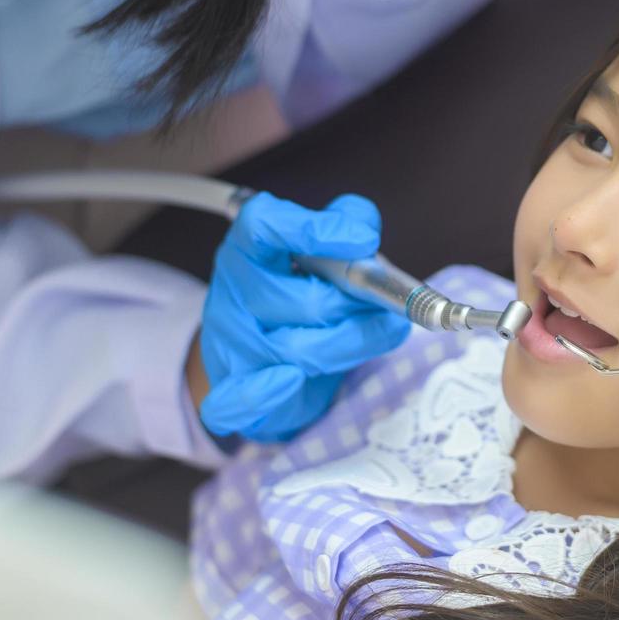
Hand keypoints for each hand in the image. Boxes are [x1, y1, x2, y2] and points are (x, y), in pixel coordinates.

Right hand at [198, 192, 410, 441]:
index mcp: (250, 246)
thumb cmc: (300, 289)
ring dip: (353, 345)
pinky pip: (240, 398)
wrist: (260, 349)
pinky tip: (293, 380)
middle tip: (388, 305)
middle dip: (358, 306)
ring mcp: (230, 340)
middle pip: (306, 300)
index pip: (266, 225)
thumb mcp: (324, 246)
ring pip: (298, 350)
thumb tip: (364, 227)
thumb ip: (351, 221)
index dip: (314, 230)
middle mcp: (234, 289)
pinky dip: (266, 393)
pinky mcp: (232, 386)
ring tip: (379, 333)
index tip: (364, 239)